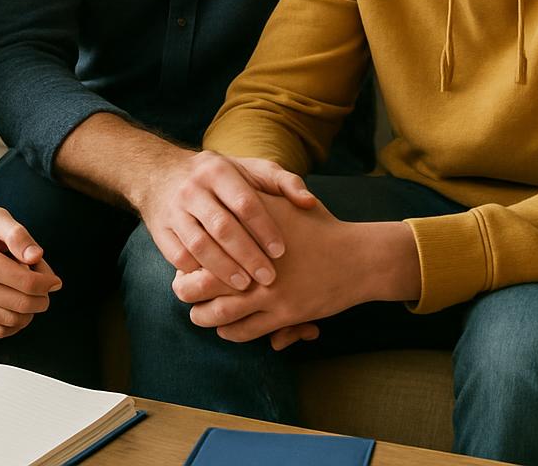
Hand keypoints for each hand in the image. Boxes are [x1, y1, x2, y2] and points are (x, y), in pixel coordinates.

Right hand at [0, 205, 61, 338]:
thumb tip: (37, 257)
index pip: (26, 283)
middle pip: (21, 305)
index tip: (55, 280)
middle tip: (47, 287)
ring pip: (11, 322)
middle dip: (42, 299)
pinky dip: (15, 324)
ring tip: (31, 294)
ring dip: (30, 312)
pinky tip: (19, 306)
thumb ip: (18, 235)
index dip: (47, 283)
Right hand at [136, 148, 316, 291]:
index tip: (281, 251)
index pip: (244, 202)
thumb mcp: (249, 169)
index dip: (264, 229)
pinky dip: (197, 272)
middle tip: (269, 278)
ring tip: (245, 286)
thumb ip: (283, 182)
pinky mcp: (159, 230)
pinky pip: (178, 256)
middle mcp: (193, 189)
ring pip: (199, 245)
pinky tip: (215, 285)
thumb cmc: (219, 176)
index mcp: (218, 171)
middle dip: (247, 255)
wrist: (160, 173)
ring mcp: (174, 210)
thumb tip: (309, 202)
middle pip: (222, 227)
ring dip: (223, 269)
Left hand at [174, 193, 419, 343]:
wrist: (358, 257)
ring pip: (220, 312)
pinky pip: (246, 330)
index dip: (190, 253)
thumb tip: (222, 207)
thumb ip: (252, 206)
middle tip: (179, 289)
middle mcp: (258, 258)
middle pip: (204, 280)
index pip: (208, 242)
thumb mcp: (285, 205)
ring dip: (202, 316)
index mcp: (254, 228)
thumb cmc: (319, 228)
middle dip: (186, 288)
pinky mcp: (285, 313)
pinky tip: (223, 329)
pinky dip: (229, 332)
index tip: (186, 256)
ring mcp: (271, 289)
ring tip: (196, 314)